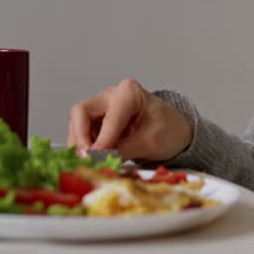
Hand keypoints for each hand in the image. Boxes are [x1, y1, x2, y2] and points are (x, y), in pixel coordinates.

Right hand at [67, 78, 192, 162]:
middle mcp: (112, 95)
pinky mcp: (98, 120)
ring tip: (92, 160)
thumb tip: (99, 158)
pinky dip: (84, 146)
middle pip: (81, 112)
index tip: (96, 156)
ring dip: (81, 143)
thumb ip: (123, 149)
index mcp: (130, 93)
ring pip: (78, 123)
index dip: (101, 139)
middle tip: (86, 157)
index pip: (109, 117)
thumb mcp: (150, 142)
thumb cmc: (169, 130)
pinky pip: (82, 132)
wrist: (175, 131)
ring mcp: (102, 107)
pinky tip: (94, 157)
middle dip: (81, 136)